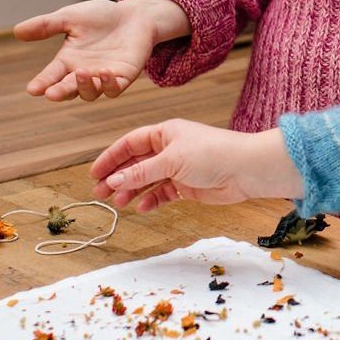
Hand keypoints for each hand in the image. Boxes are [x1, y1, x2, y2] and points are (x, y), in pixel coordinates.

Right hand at [14, 0, 187, 101]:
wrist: (134, 15)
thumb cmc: (101, 17)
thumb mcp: (71, 17)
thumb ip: (47, 25)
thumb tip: (16, 31)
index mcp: (67, 61)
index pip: (51, 76)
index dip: (42, 83)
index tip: (32, 89)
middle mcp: (83, 73)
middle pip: (69, 89)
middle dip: (60, 92)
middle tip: (51, 94)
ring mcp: (104, 78)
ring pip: (91, 92)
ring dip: (85, 86)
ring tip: (82, 72)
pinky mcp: (124, 77)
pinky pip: (115, 89)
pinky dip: (109, 85)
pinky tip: (105, 73)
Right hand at [91, 120, 303, 211]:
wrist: (245, 170)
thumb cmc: (212, 154)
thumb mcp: (171, 161)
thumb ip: (141, 173)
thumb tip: (113, 181)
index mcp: (165, 132)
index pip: (130, 142)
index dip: (112, 157)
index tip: (94, 173)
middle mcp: (170, 148)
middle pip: (136, 162)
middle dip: (118, 177)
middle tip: (100, 193)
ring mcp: (179, 167)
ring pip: (148, 179)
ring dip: (133, 190)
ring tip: (119, 203)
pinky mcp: (187, 185)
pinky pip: (163, 192)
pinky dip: (152, 200)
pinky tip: (142, 208)